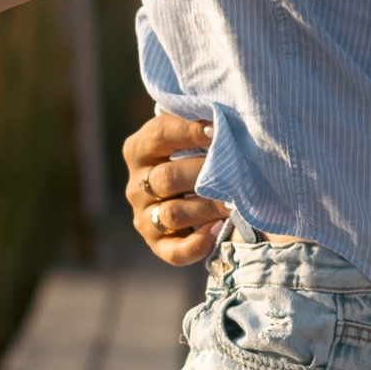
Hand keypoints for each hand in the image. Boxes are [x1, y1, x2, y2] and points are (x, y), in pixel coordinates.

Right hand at [122, 107, 222, 266]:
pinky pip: (174, 251)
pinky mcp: (156, 244)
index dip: (188, 131)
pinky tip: (219, 230)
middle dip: (204, 174)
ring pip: (171, 214)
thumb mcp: (194, 134)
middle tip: (235, 171)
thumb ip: (200, 123)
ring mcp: (143, 216)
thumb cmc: (199, 152)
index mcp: (139, 149)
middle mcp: (135, 184)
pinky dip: (198, 244)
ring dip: (206, 207)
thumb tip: (222, 118)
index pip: (159, 134)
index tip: (218, 130)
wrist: (193, 189)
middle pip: (166, 178)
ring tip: (235, 201)